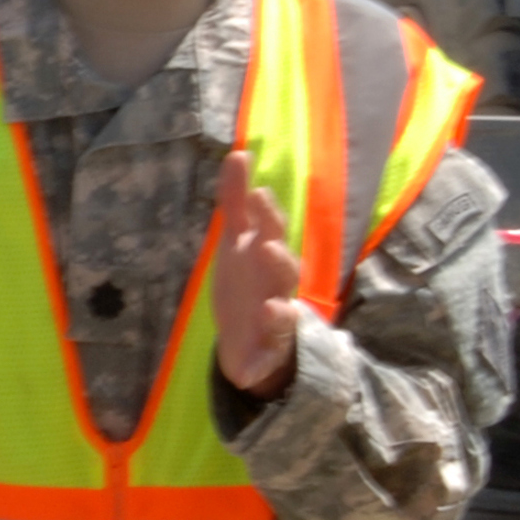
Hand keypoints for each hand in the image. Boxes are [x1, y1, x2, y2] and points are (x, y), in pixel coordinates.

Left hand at [211, 147, 307, 397]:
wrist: (245, 340)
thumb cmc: (245, 283)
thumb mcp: (236, 242)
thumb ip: (234, 201)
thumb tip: (238, 153)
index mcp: (269, 257)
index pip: (271, 232)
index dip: (266, 215)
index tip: (256, 193)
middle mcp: (278, 286)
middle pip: (284, 270)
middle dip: (277, 259)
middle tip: (267, 246)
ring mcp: (275, 319)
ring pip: (284, 314)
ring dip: (280, 311)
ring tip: (272, 307)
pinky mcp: (266, 351)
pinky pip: (268, 355)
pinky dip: (260, 362)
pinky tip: (250, 366)